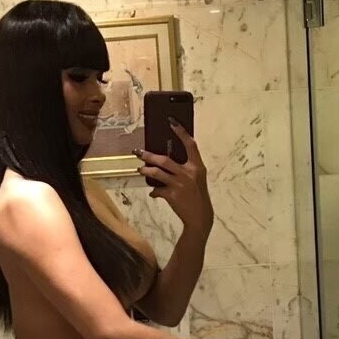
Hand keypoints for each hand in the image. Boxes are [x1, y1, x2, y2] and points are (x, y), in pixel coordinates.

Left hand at [137, 121, 213, 235]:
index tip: (171, 121)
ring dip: (146, 171)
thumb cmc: (197, 196)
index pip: (190, 145)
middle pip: (165, 160)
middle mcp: (189, 173)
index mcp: (197, 167)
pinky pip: (157, 190)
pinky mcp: (172, 195)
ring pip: (157, 173)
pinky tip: (153, 192)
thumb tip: (165, 160)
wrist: (200, 217)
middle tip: (138, 152)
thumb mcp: (196, 179)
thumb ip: (185, 169)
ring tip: (140, 170)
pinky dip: (154, 191)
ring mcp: (180, 184)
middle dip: (149, 155)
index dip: (181, 132)